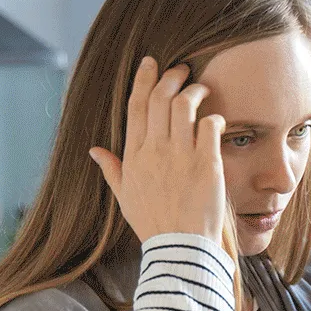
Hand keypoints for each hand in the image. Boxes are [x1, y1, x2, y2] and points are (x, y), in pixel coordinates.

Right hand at [89, 57, 227, 242]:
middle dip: (172, 76)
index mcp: (134, 156)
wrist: (180, 247)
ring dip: (195, 91)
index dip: (144, 79)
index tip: (151, 62)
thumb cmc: (153, 224)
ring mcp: (181, 156)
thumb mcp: (125, 197)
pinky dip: (214, 117)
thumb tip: (94, 150)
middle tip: (182, 70)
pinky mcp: (207, 164)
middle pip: (160, 99)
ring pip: (184, 106)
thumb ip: (112, 169)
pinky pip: (210, 126)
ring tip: (202, 90)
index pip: (136, 107)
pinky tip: (216, 118)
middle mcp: (155, 151)